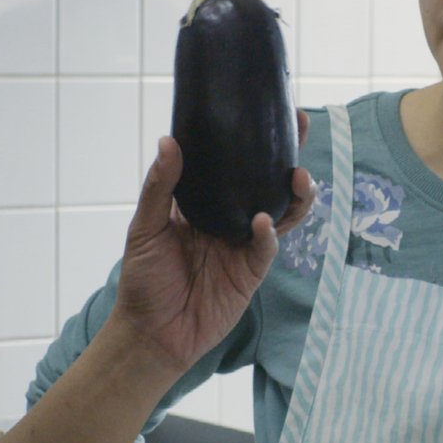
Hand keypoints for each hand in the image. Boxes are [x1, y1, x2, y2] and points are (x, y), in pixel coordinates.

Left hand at [111, 115, 314, 371]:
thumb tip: (170, 141)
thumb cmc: (143, 280)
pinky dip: (268, 234)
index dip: (255, 138)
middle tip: (299, 128)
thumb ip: (160, 187)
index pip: (235, 163)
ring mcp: (244, 246)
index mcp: (206, 202)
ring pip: (280, 213)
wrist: (151, 333)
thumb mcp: (145, 228)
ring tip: (297, 177)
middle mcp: (230, 219)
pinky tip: (262, 222)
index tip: (270, 109)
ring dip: (293, 194)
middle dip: (288, 155)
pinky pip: (266, 249)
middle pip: (267, 182)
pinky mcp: (251, 274)